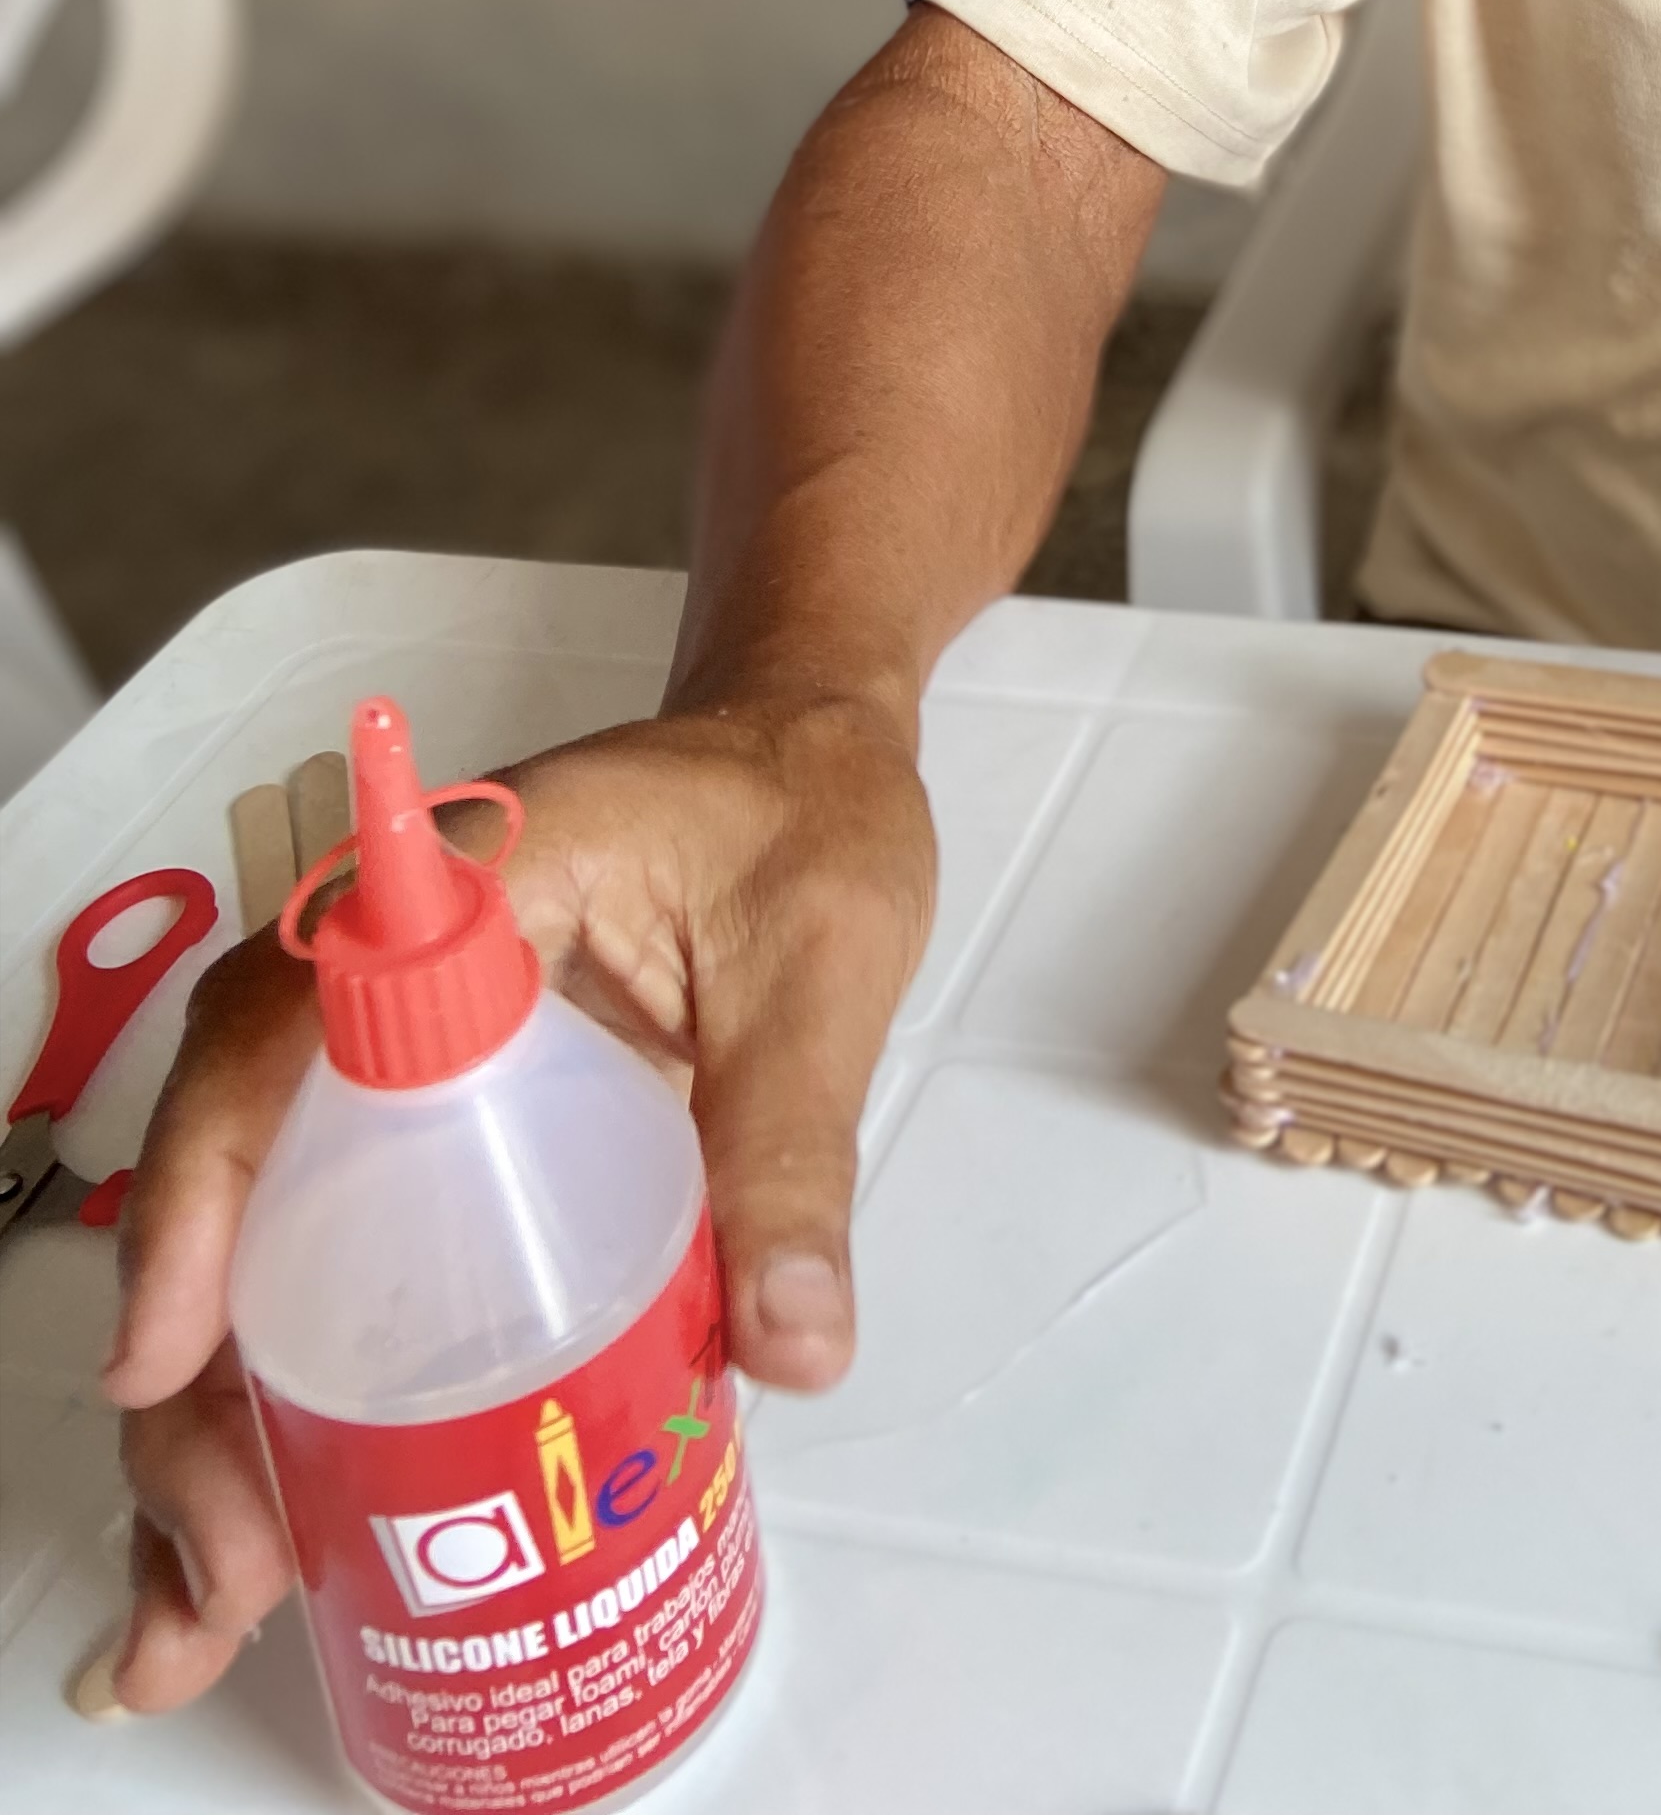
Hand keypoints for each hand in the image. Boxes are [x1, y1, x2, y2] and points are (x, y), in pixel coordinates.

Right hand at [99, 692, 933, 1713]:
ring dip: (219, 1398)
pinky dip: (287, 1368)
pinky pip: (323, 1227)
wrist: (808, 744)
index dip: (204, 1194)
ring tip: (222, 1581)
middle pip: (231, 1154)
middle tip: (224, 1547)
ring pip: (252, 1214)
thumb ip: (794, 1151)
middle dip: (194, 1366)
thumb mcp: (822, 972)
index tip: (173, 1357)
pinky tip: (289, 1508)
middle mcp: (388, 962)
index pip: (282, 1027)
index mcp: (466, 887)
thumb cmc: (806, 815)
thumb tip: (793, 1345)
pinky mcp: (427, 1104)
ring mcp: (395, 1039)